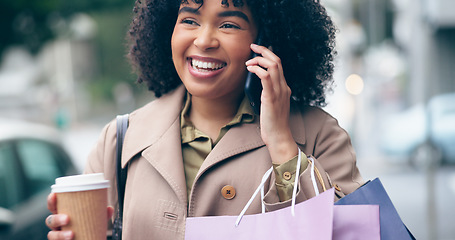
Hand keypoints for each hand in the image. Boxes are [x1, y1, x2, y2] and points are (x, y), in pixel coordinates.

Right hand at [46, 192, 113, 239]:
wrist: (89, 238)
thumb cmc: (88, 226)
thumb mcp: (95, 219)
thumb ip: (101, 214)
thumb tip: (109, 208)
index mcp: (63, 213)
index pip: (53, 206)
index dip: (51, 201)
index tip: (54, 195)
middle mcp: (58, 225)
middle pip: (50, 220)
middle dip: (56, 219)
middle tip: (67, 218)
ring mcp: (58, 235)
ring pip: (52, 235)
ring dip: (60, 234)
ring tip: (71, 234)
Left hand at [245, 44, 297, 163]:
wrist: (279, 136)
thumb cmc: (273, 123)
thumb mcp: (271, 104)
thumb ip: (267, 93)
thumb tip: (255, 84)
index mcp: (284, 88)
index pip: (278, 65)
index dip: (268, 54)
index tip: (258, 50)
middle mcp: (284, 87)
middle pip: (277, 60)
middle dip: (264, 50)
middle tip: (252, 46)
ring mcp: (279, 92)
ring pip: (273, 65)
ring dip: (259, 59)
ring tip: (249, 61)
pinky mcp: (271, 97)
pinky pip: (266, 77)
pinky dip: (257, 69)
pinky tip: (250, 68)